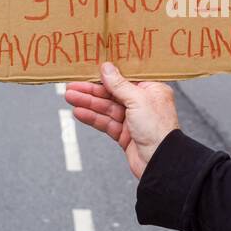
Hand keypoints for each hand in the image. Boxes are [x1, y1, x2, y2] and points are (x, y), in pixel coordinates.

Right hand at [65, 62, 179, 178]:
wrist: (160, 162)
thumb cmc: (158, 130)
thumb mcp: (138, 100)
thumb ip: (119, 84)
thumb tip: (107, 68)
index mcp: (152, 90)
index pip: (126, 78)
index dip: (108, 73)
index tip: (91, 69)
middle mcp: (143, 104)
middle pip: (113, 93)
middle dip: (91, 90)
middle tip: (72, 86)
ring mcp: (133, 120)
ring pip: (106, 108)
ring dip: (88, 103)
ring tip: (70, 97)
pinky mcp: (125, 135)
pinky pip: (106, 123)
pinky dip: (92, 117)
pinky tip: (79, 112)